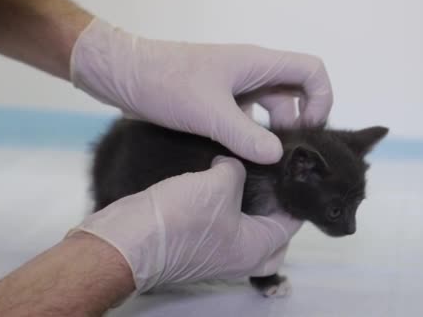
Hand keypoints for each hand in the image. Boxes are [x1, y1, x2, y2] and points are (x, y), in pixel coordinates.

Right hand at [68, 156, 302, 292]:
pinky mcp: (193, 246)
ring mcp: (215, 255)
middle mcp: (240, 259)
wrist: (129, 239)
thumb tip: (235, 164)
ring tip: (243, 171)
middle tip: (268, 176)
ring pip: (244, 229)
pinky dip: (222, 207)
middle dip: (273, 206)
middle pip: (271, 234)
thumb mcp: (219, 183)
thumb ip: (238, 169)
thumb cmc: (181, 217)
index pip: (291, 222)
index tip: (288, 166)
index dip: (293, 192)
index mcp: (257, 249)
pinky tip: (214, 178)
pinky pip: (219, 227)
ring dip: (245, 205)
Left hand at [71, 18, 332, 163]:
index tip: (308, 132)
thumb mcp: (209, 112)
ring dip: (271, 135)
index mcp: (257, 64)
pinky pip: (246, 120)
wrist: (124, 76)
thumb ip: (246, 136)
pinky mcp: (217, 102)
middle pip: (294, 94)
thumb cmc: (166, 83)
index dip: (321, 99)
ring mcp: (234, 88)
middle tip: (287, 160)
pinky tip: (243, 161)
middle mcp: (251, 74)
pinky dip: (250, 138)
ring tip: (267, 167)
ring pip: (269, 110)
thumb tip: (278, 156)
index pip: (311, 71)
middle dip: (297, 125)